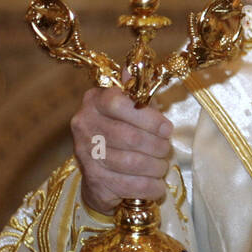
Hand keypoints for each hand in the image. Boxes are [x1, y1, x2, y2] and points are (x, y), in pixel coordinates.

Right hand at [70, 86, 172, 216]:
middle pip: (129, 136)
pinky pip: (130, 185)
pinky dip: (150, 187)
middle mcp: (84, 125)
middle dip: (157, 146)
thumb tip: (138, 65)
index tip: (167, 129)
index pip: (120, 103)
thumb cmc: (121, 131)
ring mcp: (86, 154)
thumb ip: (136, 91)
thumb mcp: (130, 107)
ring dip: (156, 167)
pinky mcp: (93, 180)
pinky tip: (157, 185)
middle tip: (166, 150)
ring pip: (132, 162)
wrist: (99, 173)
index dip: (149, 118)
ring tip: (161, 166)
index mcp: (94, 101)